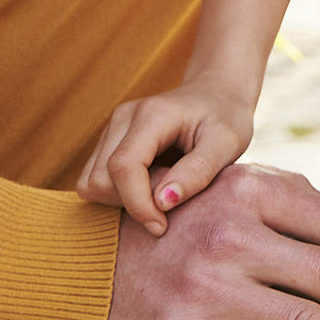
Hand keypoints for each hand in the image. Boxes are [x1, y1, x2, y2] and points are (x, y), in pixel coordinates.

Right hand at [76, 84, 253, 234]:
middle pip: (100, 178)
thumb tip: (162, 203)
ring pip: (92, 182)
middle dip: (132, 201)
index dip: (138, 204)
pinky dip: (117, 193)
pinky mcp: (108, 141)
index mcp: (152, 114)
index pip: (124, 166)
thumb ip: (198, 172)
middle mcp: (123, 117)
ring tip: (163, 186)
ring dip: (123, 199)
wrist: (216, 92)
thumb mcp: (227, 144)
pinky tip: (150, 184)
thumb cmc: (226, 117)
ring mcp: (112, 128)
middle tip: (172, 195)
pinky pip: (95, 180)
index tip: (161, 226)